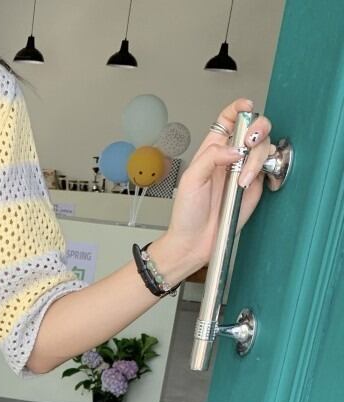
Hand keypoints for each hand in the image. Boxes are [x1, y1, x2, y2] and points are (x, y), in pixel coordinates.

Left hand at [165, 98, 273, 272]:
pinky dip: (266, 170)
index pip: (228, 120)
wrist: (194, 242)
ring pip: (263, 148)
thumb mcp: (191, 179)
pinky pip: (269, 168)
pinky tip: (250, 182)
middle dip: (257, 129)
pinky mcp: (255, 186)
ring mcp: (244, 170)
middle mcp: (230, 157)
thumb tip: (235, 149)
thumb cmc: (186, 213)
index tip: (246, 106)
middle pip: (253, 129)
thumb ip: (211, 157)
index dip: (238, 108)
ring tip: (241, 180)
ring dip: (256, 159)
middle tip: (248, 144)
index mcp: (212, 150)